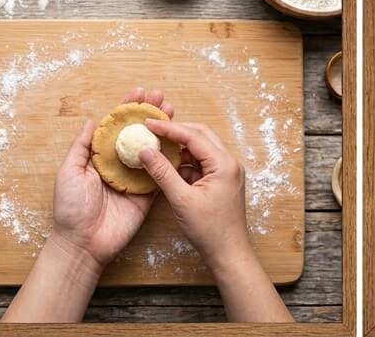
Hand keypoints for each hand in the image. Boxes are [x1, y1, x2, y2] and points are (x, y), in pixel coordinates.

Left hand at [50, 88, 174, 269]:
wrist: (84, 243)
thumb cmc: (70, 208)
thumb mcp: (68, 172)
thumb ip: (82, 147)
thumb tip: (91, 120)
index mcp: (100, 157)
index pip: (116, 127)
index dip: (128, 109)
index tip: (139, 92)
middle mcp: (120, 164)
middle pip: (138, 133)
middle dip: (150, 114)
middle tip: (162, 98)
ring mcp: (135, 178)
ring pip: (153, 148)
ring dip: (164, 129)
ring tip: (174, 111)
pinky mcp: (148, 194)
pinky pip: (162, 172)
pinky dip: (172, 157)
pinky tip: (180, 140)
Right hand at [138, 118, 250, 268]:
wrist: (228, 252)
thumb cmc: (209, 229)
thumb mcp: (181, 199)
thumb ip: (163, 173)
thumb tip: (146, 151)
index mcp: (224, 163)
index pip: (194, 136)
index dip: (169, 128)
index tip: (148, 123)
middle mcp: (228, 163)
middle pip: (200, 137)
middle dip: (176, 133)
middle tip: (152, 130)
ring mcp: (226, 172)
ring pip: (200, 150)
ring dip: (179, 149)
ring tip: (156, 148)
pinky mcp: (220, 182)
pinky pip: (200, 165)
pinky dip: (184, 164)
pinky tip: (167, 167)